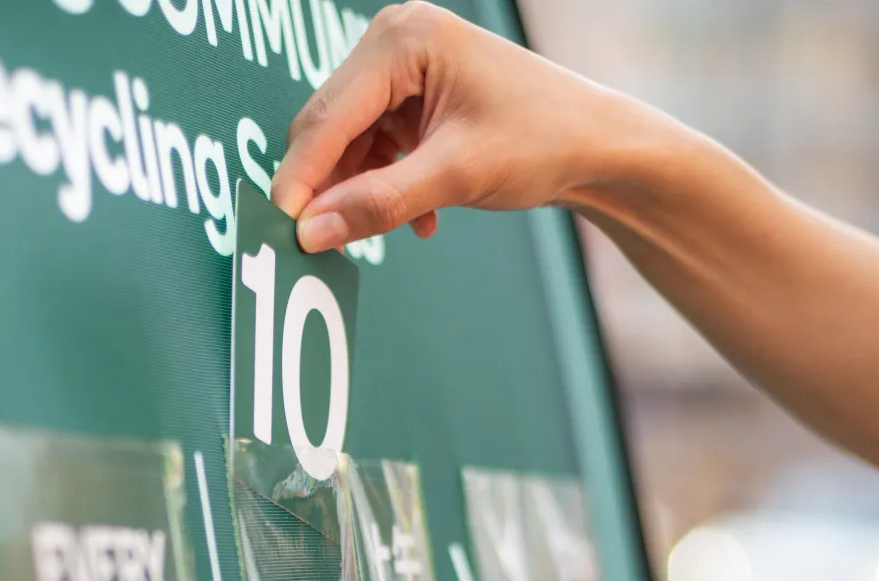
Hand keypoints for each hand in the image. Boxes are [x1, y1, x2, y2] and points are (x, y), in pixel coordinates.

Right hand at [270, 2, 660, 251]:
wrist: (599, 145)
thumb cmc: (544, 140)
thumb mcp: (456, 176)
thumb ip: (379, 203)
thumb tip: (312, 233)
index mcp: (404, 39)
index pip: (329, 115)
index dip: (300, 175)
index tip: (279, 226)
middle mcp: (394, 42)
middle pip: (329, 127)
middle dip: (328, 186)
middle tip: (320, 243)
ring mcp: (402, 71)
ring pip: (348, 144)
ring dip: (362, 192)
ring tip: (398, 227)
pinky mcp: (412, 99)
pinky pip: (372, 150)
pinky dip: (385, 186)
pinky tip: (422, 218)